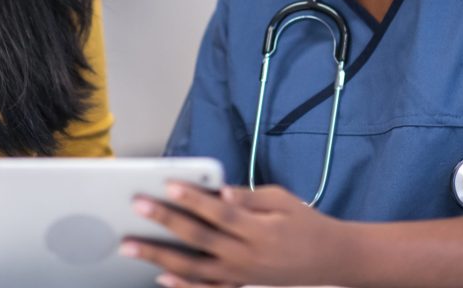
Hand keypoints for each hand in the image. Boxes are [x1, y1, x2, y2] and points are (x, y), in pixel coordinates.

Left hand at [120, 181, 344, 287]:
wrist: (331, 260)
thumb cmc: (305, 223)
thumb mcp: (283, 200)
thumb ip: (249, 197)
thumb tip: (221, 192)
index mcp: (259, 230)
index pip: (219, 212)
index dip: (193, 198)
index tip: (168, 184)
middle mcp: (247, 257)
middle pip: (199, 239)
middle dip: (165, 222)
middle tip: (138, 207)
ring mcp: (242, 277)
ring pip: (194, 268)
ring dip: (160, 257)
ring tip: (131, 246)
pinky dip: (183, 287)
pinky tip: (160, 278)